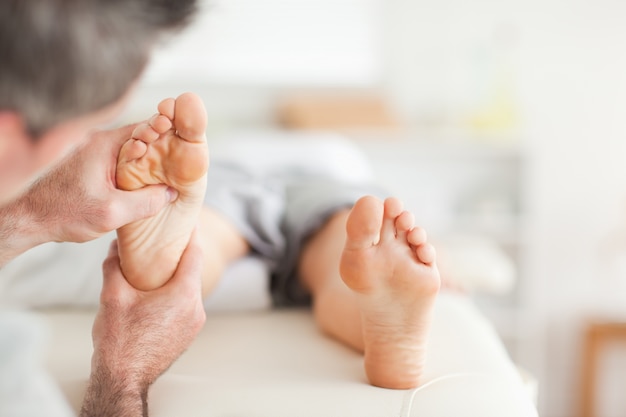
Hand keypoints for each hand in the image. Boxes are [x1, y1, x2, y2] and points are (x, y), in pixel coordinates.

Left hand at [33, 124, 176, 240]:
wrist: (26, 217)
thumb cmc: (62, 213)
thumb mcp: (111, 213)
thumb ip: (145, 203)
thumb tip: (170, 194)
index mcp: (103, 145)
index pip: (146, 128)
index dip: (168, 135)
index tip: (185, 144)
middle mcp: (96, 141)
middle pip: (140, 136)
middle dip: (160, 147)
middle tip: (180, 161)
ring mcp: (90, 150)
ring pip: (129, 148)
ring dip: (146, 158)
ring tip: (165, 172)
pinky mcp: (86, 162)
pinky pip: (118, 157)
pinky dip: (133, 165)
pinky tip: (142, 181)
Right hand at [80, 232, 205, 415]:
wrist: (123, 379)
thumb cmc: (119, 340)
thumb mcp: (112, 296)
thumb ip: (114, 265)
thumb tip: (115, 245)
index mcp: (183, 294)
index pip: (195, 254)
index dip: (191, 234)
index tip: (186, 220)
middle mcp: (196, 308)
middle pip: (193, 271)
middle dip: (180, 255)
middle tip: (167, 240)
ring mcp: (195, 323)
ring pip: (190, 289)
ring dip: (177, 277)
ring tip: (159, 266)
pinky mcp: (188, 334)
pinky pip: (187, 305)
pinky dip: (177, 294)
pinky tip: (158, 293)